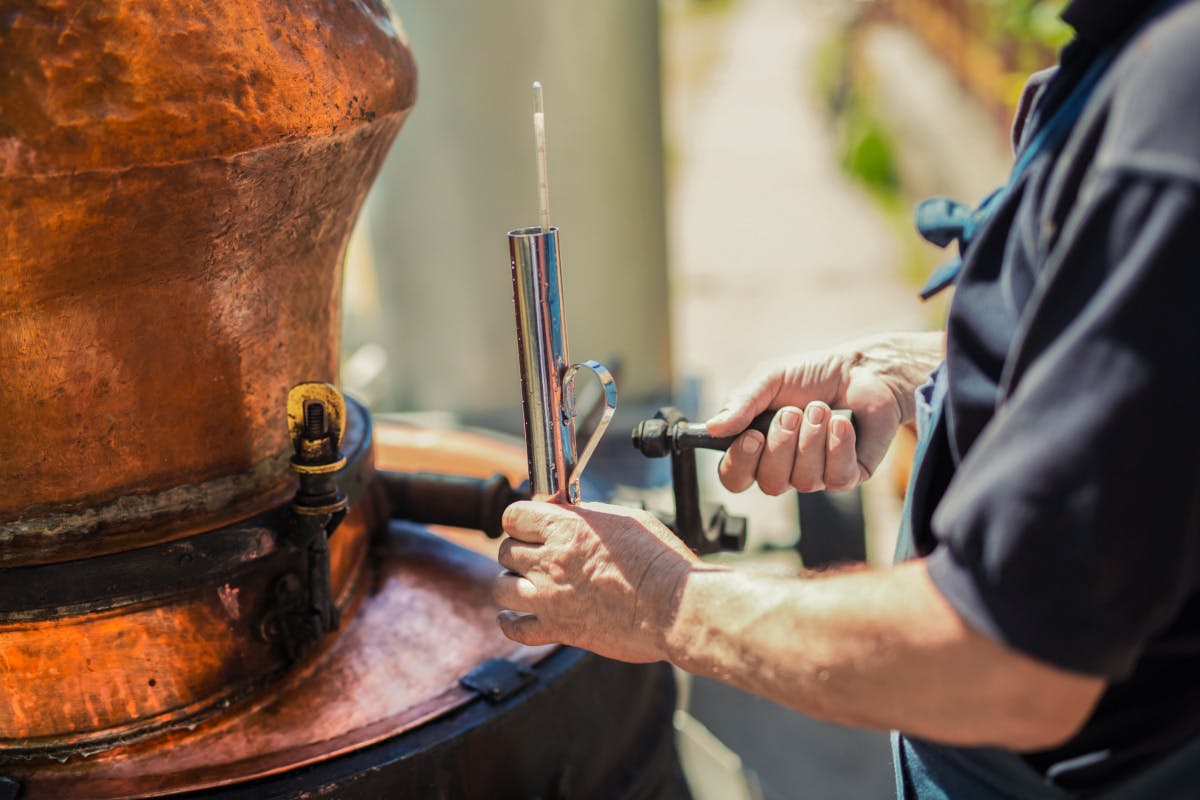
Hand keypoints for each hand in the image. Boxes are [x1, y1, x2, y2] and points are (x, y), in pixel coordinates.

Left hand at [492, 501, 704, 662]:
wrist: (673, 607)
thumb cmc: (659, 560)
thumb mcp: (625, 519)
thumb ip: (588, 517)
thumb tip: (570, 515)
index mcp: (566, 528)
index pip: (514, 516)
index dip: (521, 520)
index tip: (530, 526)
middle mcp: (550, 561)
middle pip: (506, 551)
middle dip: (519, 551)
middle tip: (536, 556)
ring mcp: (550, 598)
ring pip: (502, 587)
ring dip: (513, 584)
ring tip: (528, 585)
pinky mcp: (559, 629)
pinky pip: (515, 628)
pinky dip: (512, 622)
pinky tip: (516, 616)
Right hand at [706, 332, 942, 494]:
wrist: (862, 370)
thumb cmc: (813, 374)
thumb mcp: (770, 378)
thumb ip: (741, 401)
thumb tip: (713, 427)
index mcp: (757, 446)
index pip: (734, 476)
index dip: (740, 463)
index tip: (752, 436)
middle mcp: (783, 467)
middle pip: (769, 483)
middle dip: (782, 444)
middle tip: (793, 412)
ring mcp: (815, 475)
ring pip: (804, 480)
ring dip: (812, 438)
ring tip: (822, 409)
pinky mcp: (847, 476)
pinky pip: (836, 476)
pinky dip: (838, 444)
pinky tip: (843, 423)